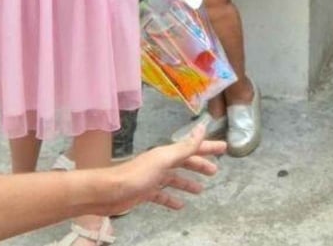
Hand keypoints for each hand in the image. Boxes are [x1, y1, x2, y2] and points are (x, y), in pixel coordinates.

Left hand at [98, 125, 225, 213]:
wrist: (108, 192)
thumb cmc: (136, 175)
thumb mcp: (164, 160)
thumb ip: (184, 146)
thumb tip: (202, 126)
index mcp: (167, 154)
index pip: (192, 147)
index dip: (208, 147)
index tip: (223, 148)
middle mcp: (161, 163)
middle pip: (185, 162)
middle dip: (200, 165)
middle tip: (215, 171)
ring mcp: (152, 178)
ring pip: (175, 179)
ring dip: (188, 183)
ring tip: (201, 190)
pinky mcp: (145, 192)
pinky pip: (162, 195)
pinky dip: (172, 199)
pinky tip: (180, 206)